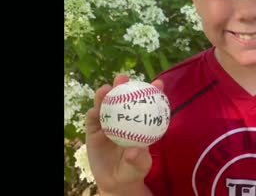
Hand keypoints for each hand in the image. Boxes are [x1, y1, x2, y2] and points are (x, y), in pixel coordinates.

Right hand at [85, 75, 163, 193]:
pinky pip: (93, 120)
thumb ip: (139, 159)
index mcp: (140, 122)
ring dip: (104, 95)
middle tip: (123, 78)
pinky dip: (93, 113)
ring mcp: (108, 123)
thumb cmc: (134, 170)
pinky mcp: (94, 131)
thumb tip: (134, 150)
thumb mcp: (140, 166)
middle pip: (123, 98)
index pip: (147, 104)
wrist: (116, 180)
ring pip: (106, 106)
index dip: (153, 91)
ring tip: (105, 89)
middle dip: (123, 85)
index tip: (159, 83)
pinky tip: (94, 110)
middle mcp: (124, 119)